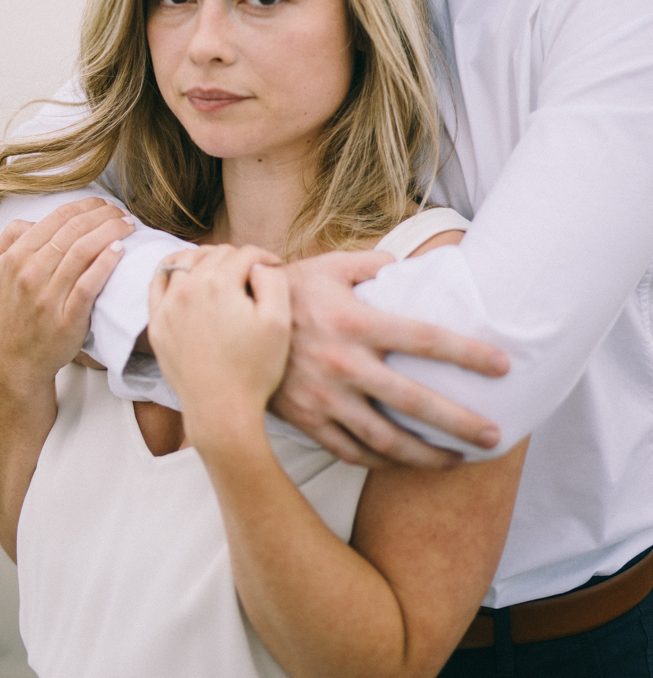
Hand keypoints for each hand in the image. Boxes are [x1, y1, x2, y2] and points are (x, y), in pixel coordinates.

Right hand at [0, 198, 134, 388]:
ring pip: (82, 253)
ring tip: (128, 226)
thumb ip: (10, 237)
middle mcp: (30, 274)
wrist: (15, 358)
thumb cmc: (11, 310)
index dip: (84, 206)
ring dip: (110, 232)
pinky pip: (88, 285)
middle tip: (122, 213)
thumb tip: (34, 220)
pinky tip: (120, 250)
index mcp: (16, 257)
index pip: (56, 219)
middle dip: (103, 215)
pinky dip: (105, 264)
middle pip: (74, 232)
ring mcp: (48, 297)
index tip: (103, 204)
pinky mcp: (67, 319)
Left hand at [148, 245, 288, 446]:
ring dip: (207, 260)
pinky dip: (171, 270)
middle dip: (239, 259)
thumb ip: (273, 279)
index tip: (275, 269)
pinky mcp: (157, 323)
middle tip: (254, 275)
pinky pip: (158, 282)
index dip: (266, 259)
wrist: (221, 410)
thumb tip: (258, 265)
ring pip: (186, 261)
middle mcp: (187, 287)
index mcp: (218, 283)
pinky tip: (184, 274)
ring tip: (223, 272)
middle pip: (217, 254)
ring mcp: (168, 305)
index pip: (246, 254)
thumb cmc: (254, 368)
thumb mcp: (278, 321)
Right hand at [270, 252, 508, 468]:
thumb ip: (370, 265)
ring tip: (458, 461)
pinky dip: (383, 462)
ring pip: (388, 439)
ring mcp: (326, 399)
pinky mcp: (308, 421)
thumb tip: (405, 264)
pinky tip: (405, 464)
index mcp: (356, 322)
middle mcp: (346, 364)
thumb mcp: (326, 267)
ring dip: (428, 455)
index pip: (426, 339)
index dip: (468, 354)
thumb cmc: (285, 291)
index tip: (503, 367)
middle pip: (416, 401)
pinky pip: (353, 451)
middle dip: (460, 421)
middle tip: (495, 436)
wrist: (225, 326)